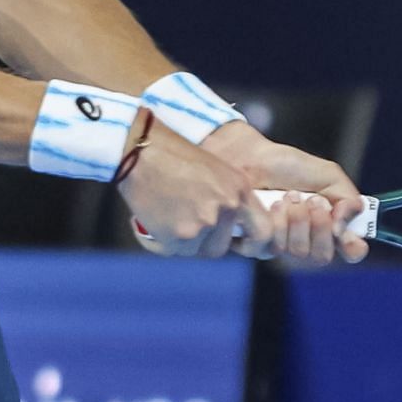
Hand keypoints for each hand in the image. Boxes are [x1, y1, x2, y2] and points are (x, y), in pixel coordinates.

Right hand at [115, 121, 271, 258]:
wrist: (140, 150)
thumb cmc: (171, 154)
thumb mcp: (214, 170)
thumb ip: (226, 199)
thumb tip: (226, 229)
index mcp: (239, 190)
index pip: (262, 231)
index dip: (249, 242)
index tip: (235, 243)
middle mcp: (226, 208)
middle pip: (219, 247)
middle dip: (200, 241)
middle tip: (180, 222)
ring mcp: (204, 224)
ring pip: (193, 250)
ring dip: (178, 239)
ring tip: (162, 214)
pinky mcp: (179, 236)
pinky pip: (170, 250)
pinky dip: (156, 240)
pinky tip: (144, 220)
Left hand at [200, 120, 368, 264]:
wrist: (251, 158)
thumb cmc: (287, 166)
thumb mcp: (328, 175)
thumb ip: (347, 199)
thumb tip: (344, 229)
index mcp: (329, 226)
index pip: (350, 251)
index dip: (352, 248)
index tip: (349, 237)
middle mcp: (307, 241)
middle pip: (322, 257)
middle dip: (319, 226)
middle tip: (311, 201)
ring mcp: (281, 246)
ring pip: (298, 252)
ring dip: (296, 218)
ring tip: (287, 197)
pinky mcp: (255, 245)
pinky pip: (271, 248)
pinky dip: (275, 221)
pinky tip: (271, 205)